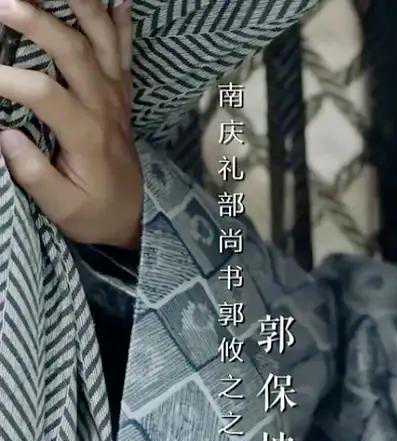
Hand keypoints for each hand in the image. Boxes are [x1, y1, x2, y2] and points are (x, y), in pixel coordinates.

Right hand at [0, 0, 140, 249]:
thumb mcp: (62, 207)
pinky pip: (125, 50)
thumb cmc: (93, 211)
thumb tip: (5, 136)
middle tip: (4, 3)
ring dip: (80, 7)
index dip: (8, 79)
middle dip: (39, 22)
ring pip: (103, 41)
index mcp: (88, 134)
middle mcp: (106, 106)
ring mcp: (117, 94)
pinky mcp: (123, 92)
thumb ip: (34, 174)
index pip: (46, 94)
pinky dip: (120, 22)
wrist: (135, 215)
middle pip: (75, 52)